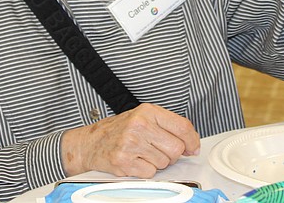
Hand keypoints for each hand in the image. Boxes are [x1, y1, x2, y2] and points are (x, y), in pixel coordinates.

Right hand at [61, 103, 200, 177]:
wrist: (90, 142)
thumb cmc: (119, 130)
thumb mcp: (144, 118)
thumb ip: (168, 126)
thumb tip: (191, 144)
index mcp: (148, 111)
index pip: (182, 127)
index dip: (192, 141)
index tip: (193, 148)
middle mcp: (140, 125)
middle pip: (176, 148)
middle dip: (171, 154)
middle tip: (158, 150)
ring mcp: (131, 143)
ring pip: (164, 163)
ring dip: (157, 162)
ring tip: (142, 154)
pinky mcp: (124, 161)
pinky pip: (150, 173)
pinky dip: (146, 171)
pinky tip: (135, 161)